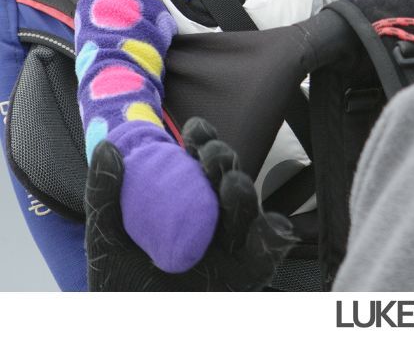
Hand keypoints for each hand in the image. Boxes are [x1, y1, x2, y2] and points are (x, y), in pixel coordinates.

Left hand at [86, 118, 295, 290]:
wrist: (137, 329)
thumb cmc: (121, 289)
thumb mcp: (107, 242)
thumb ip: (105, 198)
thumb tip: (109, 147)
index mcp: (187, 206)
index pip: (199, 165)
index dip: (202, 141)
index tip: (193, 128)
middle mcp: (214, 222)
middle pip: (227, 180)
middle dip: (223, 160)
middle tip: (210, 155)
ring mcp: (234, 248)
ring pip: (248, 210)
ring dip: (243, 191)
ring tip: (230, 184)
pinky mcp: (248, 275)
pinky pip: (269, 253)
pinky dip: (274, 236)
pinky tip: (267, 223)